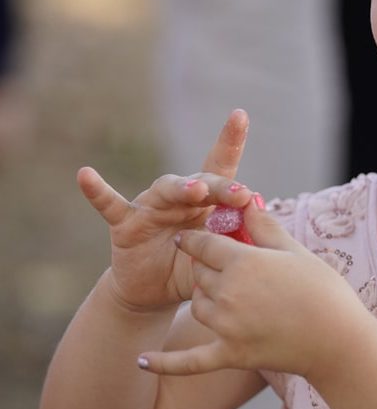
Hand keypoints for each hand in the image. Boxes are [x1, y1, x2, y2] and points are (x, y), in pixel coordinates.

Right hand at [78, 110, 254, 312]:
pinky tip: (85, 175)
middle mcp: (180, 198)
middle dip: (221, 187)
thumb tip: (259, 229)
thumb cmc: (192, 268)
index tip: (240, 115)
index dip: (230, 142)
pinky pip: (110, 205)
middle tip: (241, 193)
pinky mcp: (126, 224)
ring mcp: (151, 207)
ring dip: (183, 188)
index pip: (222, 168)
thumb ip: (234, 243)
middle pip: (201, 182)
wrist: (155, 292)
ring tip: (197, 190)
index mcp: (207, 203)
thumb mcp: (218, 257)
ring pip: (167, 190)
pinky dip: (98, 191)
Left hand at [137, 200, 359, 378]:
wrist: (338, 341)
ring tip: (220, 294)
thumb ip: (265, 226)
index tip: (192, 237)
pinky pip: (187, 361)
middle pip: (199, 274)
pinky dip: (163, 363)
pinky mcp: (230, 355)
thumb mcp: (295, 251)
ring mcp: (226, 327)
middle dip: (206, 267)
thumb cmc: (324, 290)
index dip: (199, 239)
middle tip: (221, 266)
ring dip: (203, 298)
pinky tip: (141, 361)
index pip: (205, 244)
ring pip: (197, 305)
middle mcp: (227, 293)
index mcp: (242, 262)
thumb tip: (246, 201)